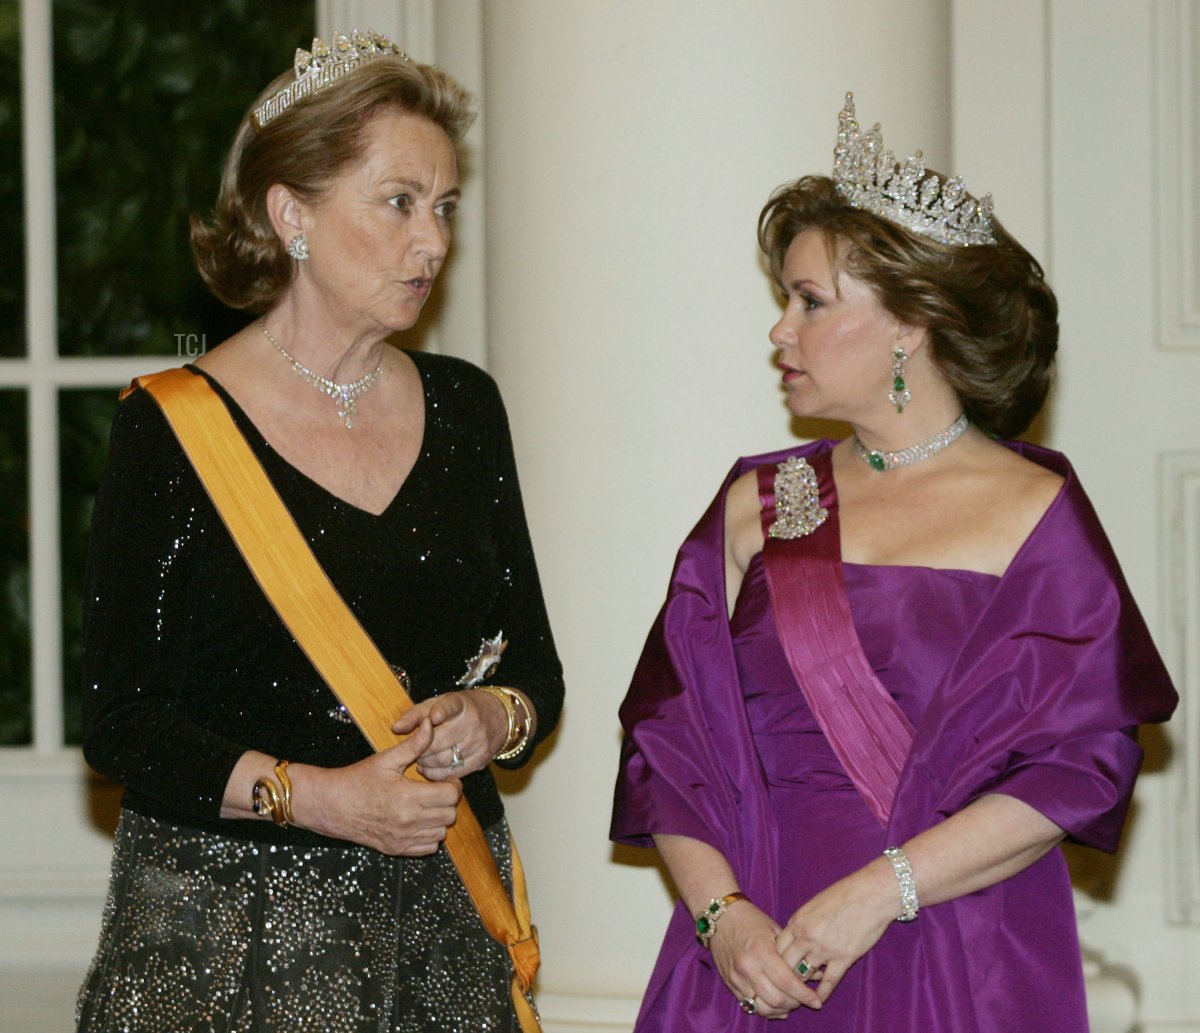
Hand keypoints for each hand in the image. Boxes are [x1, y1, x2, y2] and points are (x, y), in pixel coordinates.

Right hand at [298, 718, 461, 855]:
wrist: (332, 805)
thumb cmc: (358, 779)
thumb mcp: (386, 759)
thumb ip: (413, 744)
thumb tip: (430, 724)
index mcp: (408, 796)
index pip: (451, 796)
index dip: (453, 785)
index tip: (445, 780)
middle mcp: (408, 821)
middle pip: (450, 815)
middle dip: (448, 802)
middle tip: (437, 791)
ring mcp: (403, 838)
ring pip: (441, 833)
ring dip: (440, 819)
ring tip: (427, 806)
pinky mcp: (397, 849)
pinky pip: (428, 848)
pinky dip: (429, 836)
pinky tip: (418, 821)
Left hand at [392, 690, 508, 778]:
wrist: (498, 717)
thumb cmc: (461, 709)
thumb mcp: (440, 703)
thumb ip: (416, 714)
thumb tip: (396, 728)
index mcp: (461, 704)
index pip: (451, 707)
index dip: (442, 712)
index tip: (434, 717)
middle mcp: (472, 723)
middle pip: (439, 741)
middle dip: (420, 748)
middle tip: (414, 749)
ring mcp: (478, 743)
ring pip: (444, 760)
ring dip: (426, 762)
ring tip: (422, 758)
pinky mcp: (481, 761)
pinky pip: (453, 773)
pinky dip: (438, 773)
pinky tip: (432, 768)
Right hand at [709, 900, 820, 1018]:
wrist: (720, 917)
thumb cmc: (751, 920)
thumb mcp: (775, 931)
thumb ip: (794, 954)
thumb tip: (818, 973)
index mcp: (761, 951)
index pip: (786, 982)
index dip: (804, 995)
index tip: (816, 1000)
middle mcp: (748, 967)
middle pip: (776, 999)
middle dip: (794, 1003)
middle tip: (804, 999)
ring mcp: (737, 978)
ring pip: (763, 1008)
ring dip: (780, 1009)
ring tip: (790, 1003)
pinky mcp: (730, 984)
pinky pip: (750, 1006)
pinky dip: (765, 1009)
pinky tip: (776, 1004)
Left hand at [774, 860, 896, 1004]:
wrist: (871, 894)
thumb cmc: (843, 894)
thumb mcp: (813, 905)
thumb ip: (801, 923)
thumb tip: (794, 939)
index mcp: (797, 922)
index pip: (777, 949)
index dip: (774, 962)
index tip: (776, 970)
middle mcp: (806, 937)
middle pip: (786, 965)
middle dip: (783, 977)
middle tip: (783, 987)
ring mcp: (824, 949)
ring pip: (804, 975)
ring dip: (802, 985)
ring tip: (799, 995)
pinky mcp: (844, 958)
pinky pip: (829, 981)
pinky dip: (822, 993)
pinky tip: (819, 1000)